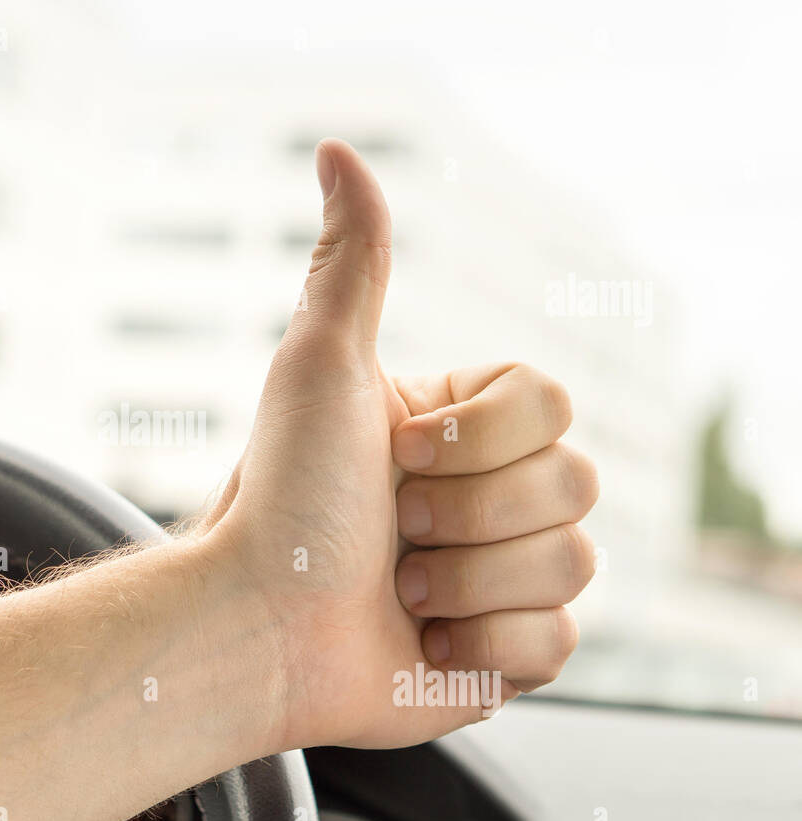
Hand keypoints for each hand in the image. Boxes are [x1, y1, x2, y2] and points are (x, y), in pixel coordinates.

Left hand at [197, 139, 599, 750]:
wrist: (258, 629)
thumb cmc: (281, 497)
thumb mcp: (320, 364)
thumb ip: (353, 262)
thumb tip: (338, 150)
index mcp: (456, 428)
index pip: (554, 404)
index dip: (480, 439)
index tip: (396, 457)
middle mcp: (483, 496)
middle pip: (577, 483)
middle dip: (470, 513)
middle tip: (393, 529)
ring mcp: (499, 576)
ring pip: (575, 564)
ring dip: (471, 579)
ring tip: (399, 588)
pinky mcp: (503, 654)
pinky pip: (560, 642)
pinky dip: (486, 646)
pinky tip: (424, 641)